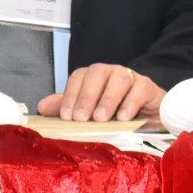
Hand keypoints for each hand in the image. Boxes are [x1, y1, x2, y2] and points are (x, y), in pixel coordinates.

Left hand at [39, 65, 163, 122]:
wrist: (151, 115)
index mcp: (94, 77)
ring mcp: (131, 78)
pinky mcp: (148, 87)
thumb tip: (41, 106)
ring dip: (107, 99)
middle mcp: (111, 73)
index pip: (78, 77)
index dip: (71, 95)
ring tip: (100, 119)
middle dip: (86, 96)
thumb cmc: (116, 113)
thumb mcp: (90, 112)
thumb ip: (67, 107)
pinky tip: (123, 118)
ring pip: (118, 79)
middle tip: (81, 118)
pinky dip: (130, 103)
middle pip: (97, 73)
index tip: (67, 116)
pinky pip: (139, 89)